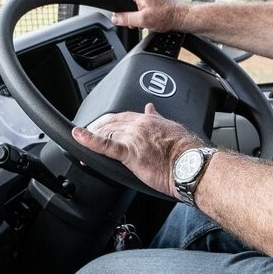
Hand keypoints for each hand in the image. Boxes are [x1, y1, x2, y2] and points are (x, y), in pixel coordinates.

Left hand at [72, 104, 201, 196]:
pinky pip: (106, 146)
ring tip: (80, 142)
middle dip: (96, 129)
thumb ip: (157, 117)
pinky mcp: (130, 154)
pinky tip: (79, 137)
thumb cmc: (187, 152)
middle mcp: (139, 126)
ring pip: (106, 133)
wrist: (192, 165)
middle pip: (110, 124)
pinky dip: (90, 141)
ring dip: (91, 137)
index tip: (100, 126)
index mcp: (148, 120)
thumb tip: (150, 108)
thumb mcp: (171, 127)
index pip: (121, 117)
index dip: (108, 122)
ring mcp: (133, 139)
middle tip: (86, 136)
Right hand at [108, 0, 188, 32]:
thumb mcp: (142, 21)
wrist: (184, 17)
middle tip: (127, 19)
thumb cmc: (167, 17)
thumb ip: (126, 19)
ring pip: (137, 0)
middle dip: (125, 8)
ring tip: (140, 23)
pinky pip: (146, 1)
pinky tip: (148, 20)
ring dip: (135, 11)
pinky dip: (143, 10)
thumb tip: (115, 18)